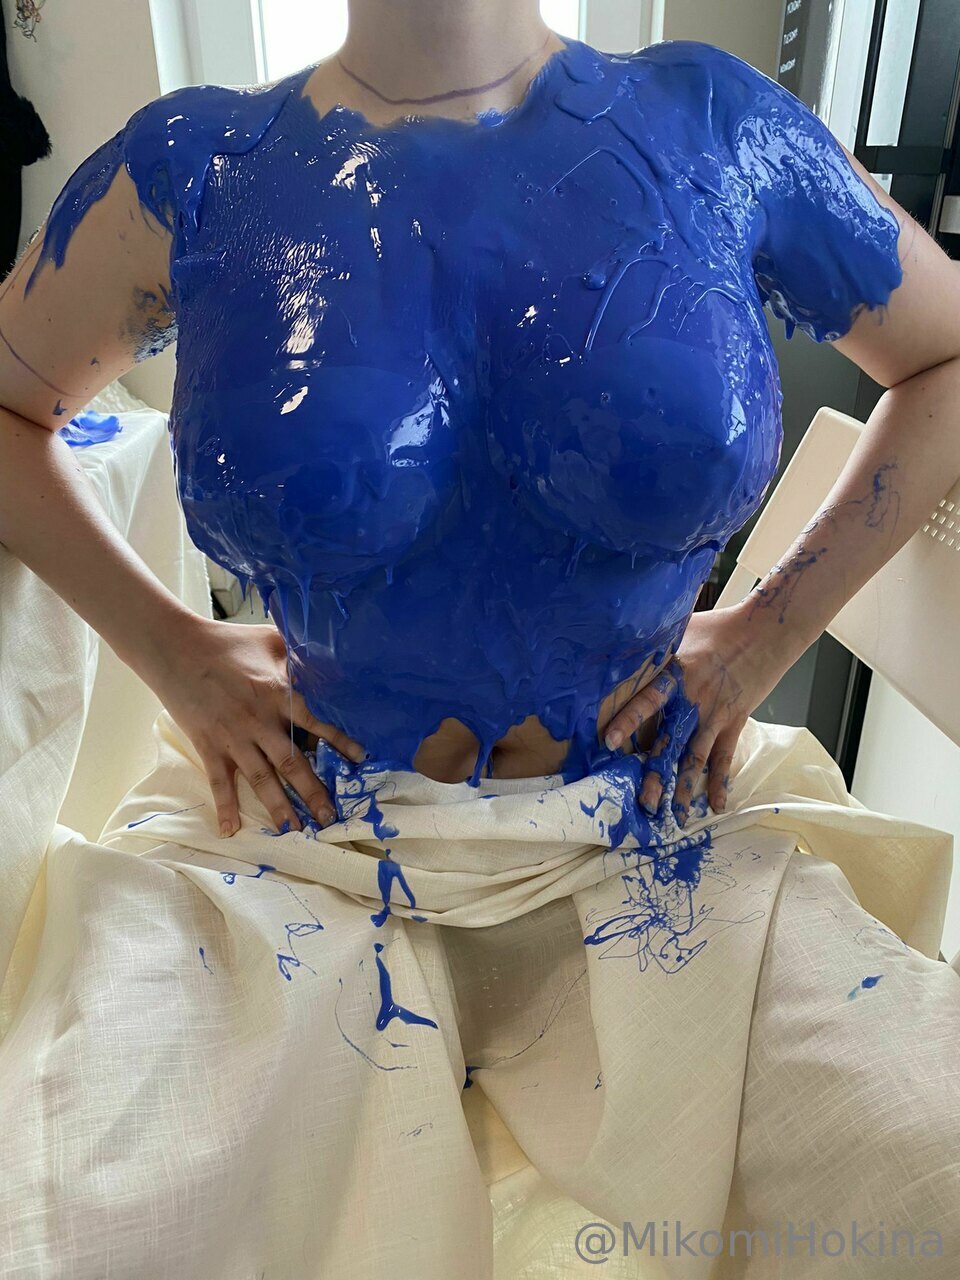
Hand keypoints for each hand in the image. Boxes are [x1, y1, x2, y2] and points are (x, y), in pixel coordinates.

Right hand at [147, 617, 364, 836]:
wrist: (176, 648)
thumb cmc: (226, 641)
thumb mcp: (269, 639)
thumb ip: (296, 653)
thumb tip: (322, 656)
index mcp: (278, 693)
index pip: (315, 724)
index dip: (339, 742)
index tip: (359, 760)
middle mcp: (259, 721)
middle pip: (291, 762)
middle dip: (312, 791)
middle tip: (329, 816)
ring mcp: (233, 737)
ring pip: (261, 779)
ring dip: (278, 806)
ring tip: (294, 830)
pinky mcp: (208, 745)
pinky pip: (219, 781)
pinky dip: (225, 806)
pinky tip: (230, 830)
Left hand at [600, 604, 783, 825]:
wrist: (765, 632)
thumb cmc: (718, 627)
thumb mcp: (679, 628)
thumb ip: (653, 645)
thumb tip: (619, 644)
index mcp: (677, 674)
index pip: (648, 700)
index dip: (629, 720)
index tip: (609, 741)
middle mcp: (694, 700)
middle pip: (671, 743)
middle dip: (656, 775)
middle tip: (643, 803)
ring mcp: (715, 715)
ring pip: (696, 759)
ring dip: (684, 789)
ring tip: (673, 817)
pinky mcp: (734, 722)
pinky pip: (724, 758)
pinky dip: (720, 782)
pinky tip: (715, 805)